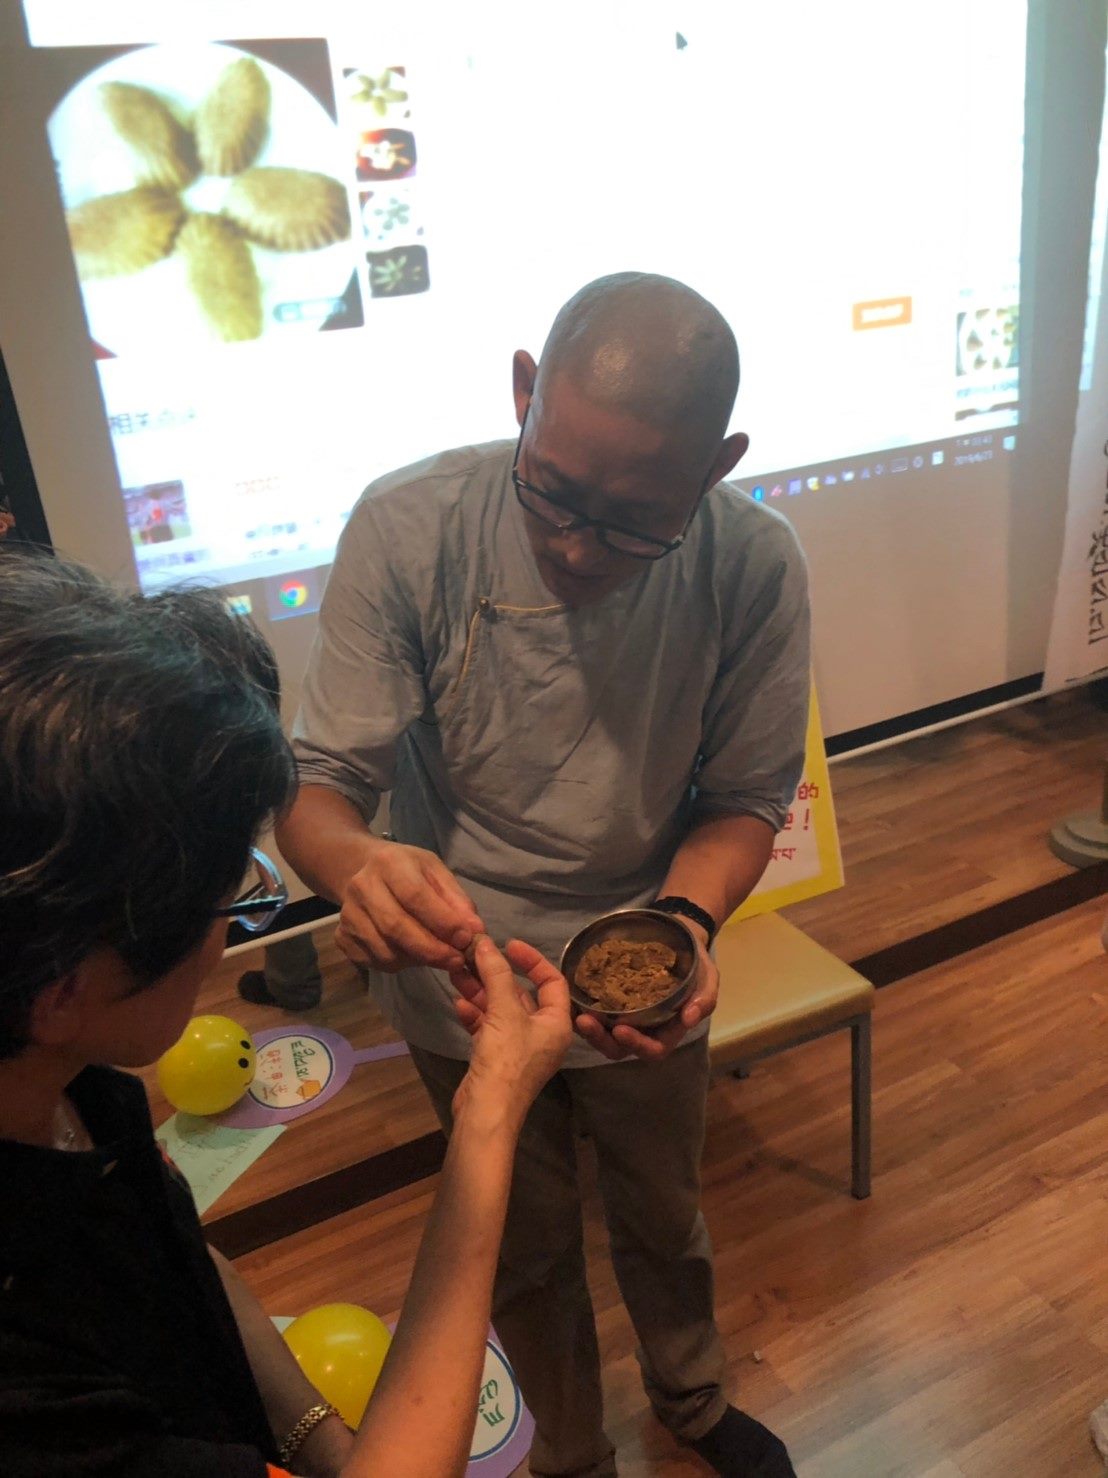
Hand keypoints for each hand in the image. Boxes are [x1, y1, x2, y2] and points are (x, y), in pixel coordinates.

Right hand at [333, 840, 484, 972]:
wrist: (362, 870)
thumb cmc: (407, 871)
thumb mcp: (435, 872)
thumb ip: (456, 900)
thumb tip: (475, 931)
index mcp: (389, 863)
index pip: (415, 896)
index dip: (443, 922)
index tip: (466, 940)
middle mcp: (362, 886)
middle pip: (396, 927)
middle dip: (432, 950)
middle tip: (457, 961)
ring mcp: (347, 914)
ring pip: (385, 950)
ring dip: (417, 960)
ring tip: (436, 955)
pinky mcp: (341, 937)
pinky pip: (374, 962)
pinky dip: (399, 964)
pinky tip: (410, 953)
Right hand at [450, 937, 572, 1127]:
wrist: (485, 1113)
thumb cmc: (506, 1060)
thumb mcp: (504, 1012)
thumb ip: (496, 975)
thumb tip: (485, 942)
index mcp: (557, 1023)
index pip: (552, 981)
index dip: (532, 959)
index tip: (508, 944)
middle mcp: (542, 1034)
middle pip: (521, 994)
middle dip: (496, 974)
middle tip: (472, 956)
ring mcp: (518, 1047)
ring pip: (500, 1009)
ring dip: (480, 990)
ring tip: (456, 972)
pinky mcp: (497, 1058)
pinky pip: (487, 1027)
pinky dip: (474, 1014)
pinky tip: (457, 1003)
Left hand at [573, 926, 718, 1061]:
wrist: (678, 936)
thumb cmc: (694, 962)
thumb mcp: (708, 977)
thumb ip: (703, 998)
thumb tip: (690, 1018)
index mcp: (667, 1031)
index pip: (652, 1049)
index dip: (636, 1044)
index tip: (621, 1029)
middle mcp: (643, 1029)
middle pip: (620, 1048)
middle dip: (601, 1039)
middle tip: (585, 1021)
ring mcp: (625, 1015)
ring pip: (603, 1033)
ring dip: (588, 1027)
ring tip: (574, 1011)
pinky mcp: (611, 999)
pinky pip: (595, 1010)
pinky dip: (582, 1008)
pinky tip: (571, 997)